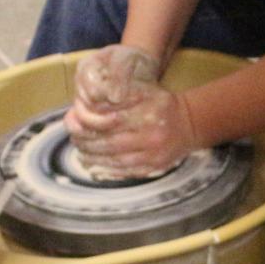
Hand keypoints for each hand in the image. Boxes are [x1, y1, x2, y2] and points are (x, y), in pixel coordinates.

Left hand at [64, 51, 199, 179]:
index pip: (108, 121)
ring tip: (80, 152)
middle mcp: (151, 135)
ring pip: (115, 159)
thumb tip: (89, 104)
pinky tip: (95, 165)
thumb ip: (121, 96)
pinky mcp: (154, 167)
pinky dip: (106, 169)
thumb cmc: (162, 105)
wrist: (190, 125)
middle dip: (86, 141)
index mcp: (147, 113)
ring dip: (93, 157)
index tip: (74, 120)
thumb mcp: (145, 92)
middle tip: (74, 138)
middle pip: (109, 142)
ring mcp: (154, 154)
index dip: (87, 122)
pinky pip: (125, 171)